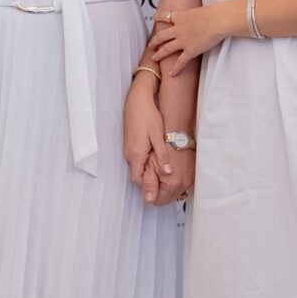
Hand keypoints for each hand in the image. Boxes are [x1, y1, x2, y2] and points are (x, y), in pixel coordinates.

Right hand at [123, 76, 189, 204]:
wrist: (137, 100)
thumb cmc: (148, 116)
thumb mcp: (158, 136)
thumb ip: (162, 155)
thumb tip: (168, 173)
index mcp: (136, 154)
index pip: (138, 180)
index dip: (146, 189)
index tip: (157, 197)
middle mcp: (129, 154)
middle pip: (136, 176)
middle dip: (147, 184)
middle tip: (163, 191)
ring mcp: (128, 149)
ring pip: (136, 168)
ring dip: (146, 175)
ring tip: (162, 179)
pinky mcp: (130, 144)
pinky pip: (136, 160)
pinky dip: (144, 166)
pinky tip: (155, 164)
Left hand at [149, 4, 226, 74]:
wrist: (218, 20)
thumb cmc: (214, 12)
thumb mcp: (200, 9)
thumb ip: (196, 14)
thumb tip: (202, 14)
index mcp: (180, 17)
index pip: (165, 15)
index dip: (158, 17)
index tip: (154, 17)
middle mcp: (178, 29)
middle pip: (161, 36)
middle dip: (154, 41)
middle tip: (150, 45)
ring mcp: (183, 41)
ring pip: (166, 49)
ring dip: (159, 54)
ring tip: (154, 58)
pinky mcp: (190, 51)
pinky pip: (180, 62)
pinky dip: (175, 69)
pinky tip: (171, 74)